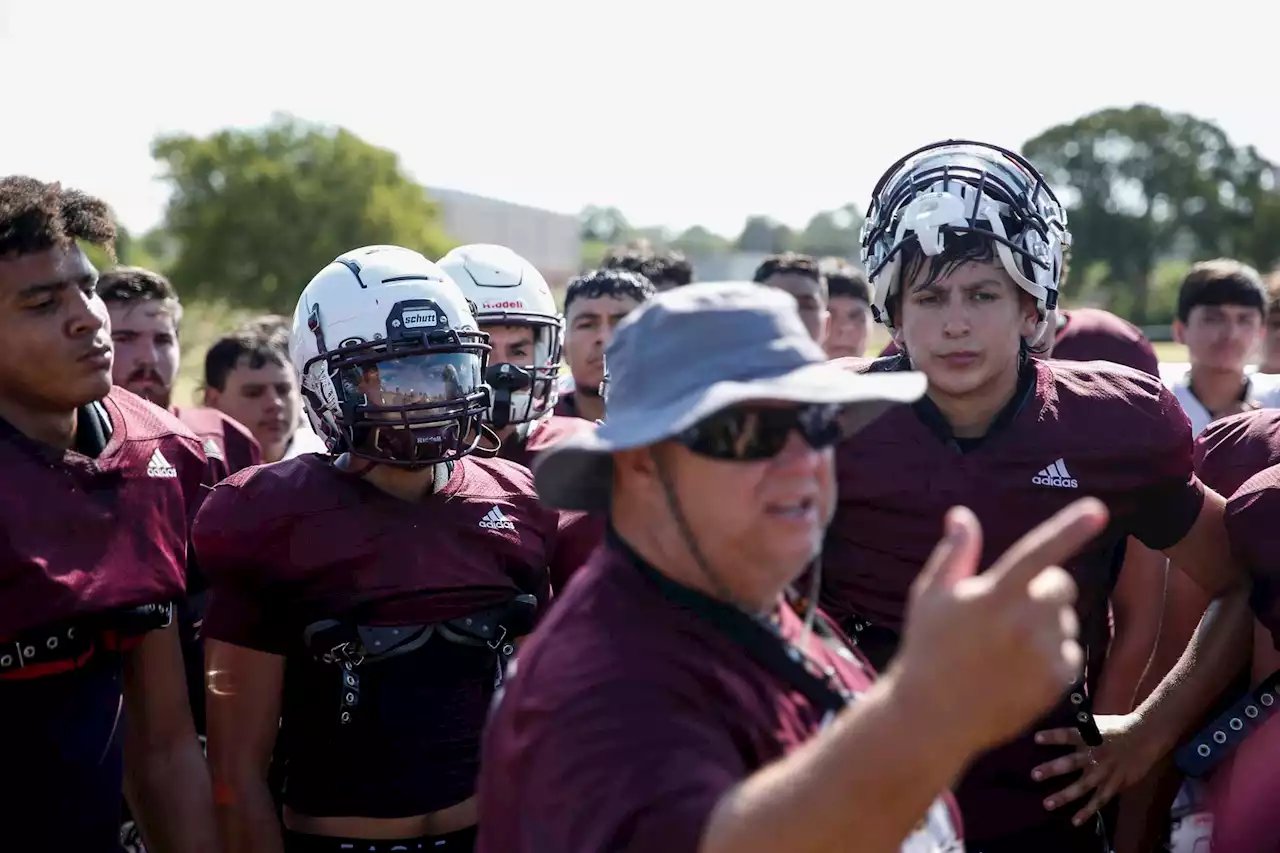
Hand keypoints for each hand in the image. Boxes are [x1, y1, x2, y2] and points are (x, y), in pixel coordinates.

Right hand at [895, 498, 1109, 754]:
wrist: (934, 717)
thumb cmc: (928, 648)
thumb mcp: (930, 595)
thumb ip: (954, 553)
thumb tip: (961, 514)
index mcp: (994, 596)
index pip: (1036, 553)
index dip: (1068, 529)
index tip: (1098, 510)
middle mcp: (1025, 623)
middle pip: (1060, 584)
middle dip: (1043, 587)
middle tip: (1007, 607)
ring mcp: (1044, 654)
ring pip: (1065, 618)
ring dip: (1046, 622)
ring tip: (1006, 645)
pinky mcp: (1058, 681)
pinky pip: (1070, 650)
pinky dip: (1052, 652)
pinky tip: (1019, 666)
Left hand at [1031, 713, 1163, 825]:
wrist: (1146, 737)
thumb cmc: (1116, 729)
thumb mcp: (1097, 723)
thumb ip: (1079, 731)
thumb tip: (1057, 733)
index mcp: (1090, 736)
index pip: (1068, 735)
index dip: (1053, 736)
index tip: (1036, 738)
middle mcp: (1095, 755)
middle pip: (1071, 762)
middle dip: (1052, 769)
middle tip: (1034, 775)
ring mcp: (1105, 772)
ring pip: (1083, 786)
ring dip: (1065, 795)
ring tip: (1047, 804)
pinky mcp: (1115, 784)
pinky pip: (1100, 800)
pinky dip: (1088, 811)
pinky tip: (1075, 821)